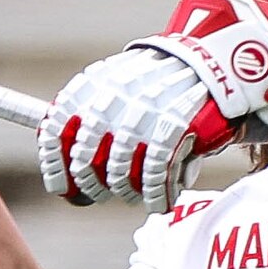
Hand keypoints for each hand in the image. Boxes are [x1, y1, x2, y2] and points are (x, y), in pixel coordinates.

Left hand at [40, 0, 267, 207]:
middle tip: (105, 194)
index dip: (57, 168)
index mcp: (92, 86)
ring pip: (121, 176)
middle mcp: (112, 100)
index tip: (63, 189)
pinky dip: (158, 195)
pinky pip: (157, 177)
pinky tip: (162, 199)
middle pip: (87, 163)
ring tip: (139, 194)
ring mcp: (144, 115)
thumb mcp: (116, 91)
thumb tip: (64, 180)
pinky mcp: (175, 129)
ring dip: (129, 193)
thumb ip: (87, 127)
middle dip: (94, 188)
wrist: (211, 69)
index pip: (56, 133)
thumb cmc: (160, 89)